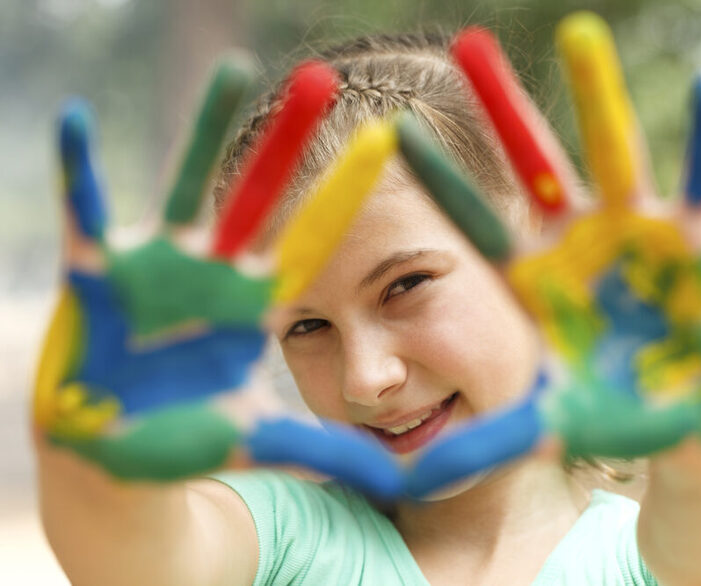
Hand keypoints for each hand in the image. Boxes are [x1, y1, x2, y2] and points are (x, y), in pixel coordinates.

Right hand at [33, 55, 404, 497]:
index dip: (345, 196)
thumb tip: (402, 480)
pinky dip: (78, 169)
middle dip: (288, 143)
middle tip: (321, 79)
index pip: (312, 241)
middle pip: (260, 197)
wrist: (116, 454)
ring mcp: (158, 266)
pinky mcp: (98, 272)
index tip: (388, 141)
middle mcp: (214, 272)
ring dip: (207, 130)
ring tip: (234, 69)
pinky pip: (84, 210)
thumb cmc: (188, 442)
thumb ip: (328, 451)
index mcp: (257, 305)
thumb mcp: (264, 440)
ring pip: (188, 186)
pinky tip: (77, 121)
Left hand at [397, 12, 700, 496]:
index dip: (439, 181)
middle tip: (467, 46)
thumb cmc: (609, 412)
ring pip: (614, 152)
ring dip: (598, 96)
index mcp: (534, 279)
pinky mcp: (695, 239)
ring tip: (579, 32)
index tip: (391, 133)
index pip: (475, 223)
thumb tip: (407, 477)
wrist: (683, 417)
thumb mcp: (541, 425)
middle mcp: (579, 242)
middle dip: (504, 110)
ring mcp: (635, 233)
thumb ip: (480, 442)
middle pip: (535, 165)